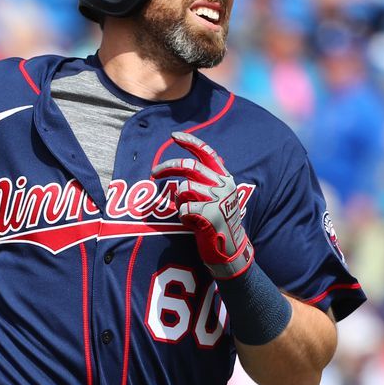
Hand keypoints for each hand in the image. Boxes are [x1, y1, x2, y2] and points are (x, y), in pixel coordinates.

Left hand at [152, 131, 253, 279]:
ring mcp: (218, 199)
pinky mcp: (211, 214)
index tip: (173, 135)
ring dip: (179, 201)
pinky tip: (193, 224)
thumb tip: (184, 167)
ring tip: (189, 213)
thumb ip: (205, 181)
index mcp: (224, 178)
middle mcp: (223, 185)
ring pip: (184, 189)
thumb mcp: (217, 196)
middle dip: (168, 167)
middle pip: (190, 166)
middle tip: (154, 172)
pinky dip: (183, 217)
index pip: (206, 153)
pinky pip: (184, 209)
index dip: (190, 141)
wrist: (229, 249)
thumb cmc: (216, 222)